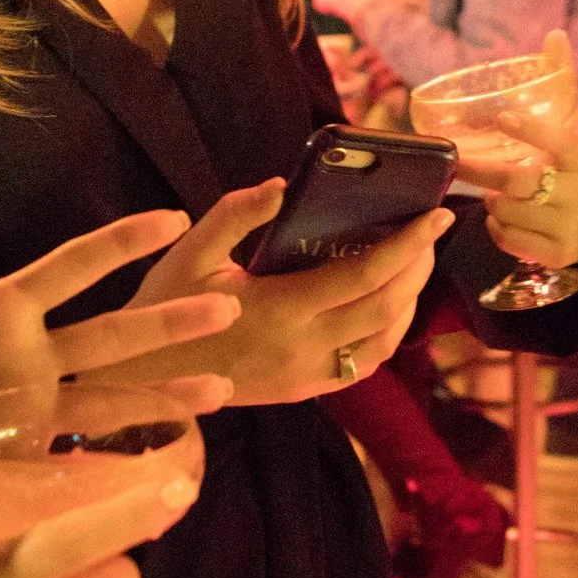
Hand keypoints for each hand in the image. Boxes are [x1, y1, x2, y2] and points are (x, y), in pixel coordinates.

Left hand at [0, 162, 241, 504]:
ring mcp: (28, 407)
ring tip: (223, 386)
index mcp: (1, 307)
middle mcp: (28, 354)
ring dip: (164, 390)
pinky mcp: (16, 456)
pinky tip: (165, 458)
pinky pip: (79, 455)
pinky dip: (122, 456)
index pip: (75, 265)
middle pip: (112, 331)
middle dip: (169, 319)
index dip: (124, 241)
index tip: (177, 218)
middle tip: (230, 302)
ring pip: (111, 393)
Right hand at [111, 180, 447, 403]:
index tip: (438, 215)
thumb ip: (234, 214)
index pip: (366, 275)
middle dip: (419, 267)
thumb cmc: (164, 306)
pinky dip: (386, 332)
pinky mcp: (303, 391)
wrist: (140, 380)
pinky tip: (386, 303)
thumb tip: (282, 186)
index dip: (410, 244)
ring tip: (415, 263)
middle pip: (387, 307)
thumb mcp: (190, 252)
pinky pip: (363, 364)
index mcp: (280, 308)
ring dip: (409, 301)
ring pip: (384, 342)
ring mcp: (306, 376)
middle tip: (432, 232)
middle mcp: (302, 348)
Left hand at [454, 30, 577, 268]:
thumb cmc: (570, 169)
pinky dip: (496, 229)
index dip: (533, 130)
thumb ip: (561, 83)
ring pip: (507, 211)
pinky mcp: (555, 253)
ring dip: (491, 202)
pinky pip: (508, 239)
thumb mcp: (570, 129)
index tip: (503, 116)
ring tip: (496, 195)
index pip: (562, 142)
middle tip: (459, 163)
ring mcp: (568, 226)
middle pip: (517, 182)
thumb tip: (555, 34)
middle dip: (482, 172)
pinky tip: (501, 220)